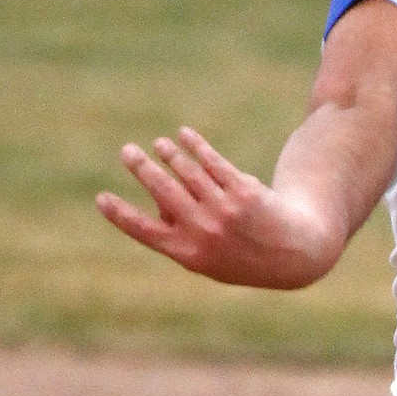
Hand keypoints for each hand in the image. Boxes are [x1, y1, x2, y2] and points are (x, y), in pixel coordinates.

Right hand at [95, 127, 340, 288]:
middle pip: (163, 192)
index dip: (120, 214)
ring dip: (170, 155)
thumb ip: (182, 234)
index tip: (101, 198)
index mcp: (189, 253)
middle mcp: (204, 232)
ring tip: (159, 145)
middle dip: (142, 169)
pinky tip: (185, 136)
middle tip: (127, 151)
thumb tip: (160, 201)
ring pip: (188, 173)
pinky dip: (196, 146)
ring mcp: (224, 210)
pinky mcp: (244, 191)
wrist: (295, 256)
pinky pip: (213, 163)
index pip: (144, 231)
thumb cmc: (245, 257)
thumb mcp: (210, 259)